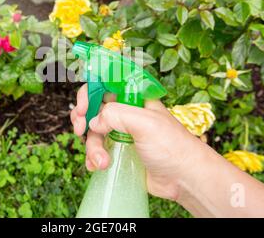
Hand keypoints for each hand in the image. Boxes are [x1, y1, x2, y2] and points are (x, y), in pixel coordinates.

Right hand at [70, 84, 206, 200]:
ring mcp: (122, 133)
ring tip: (102, 161)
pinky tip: (97, 167)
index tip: (82, 108)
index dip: (90, 93)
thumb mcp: (145, 123)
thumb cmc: (173, 146)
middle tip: (79, 129)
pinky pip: (97, 150)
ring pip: (93, 132)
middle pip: (94, 108)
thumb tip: (94, 121)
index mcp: (134, 99)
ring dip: (92, 147)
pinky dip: (93, 158)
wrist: (184, 179)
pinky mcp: (119, 152)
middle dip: (83, 119)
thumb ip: (117, 115)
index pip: (106, 84)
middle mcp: (127, 113)